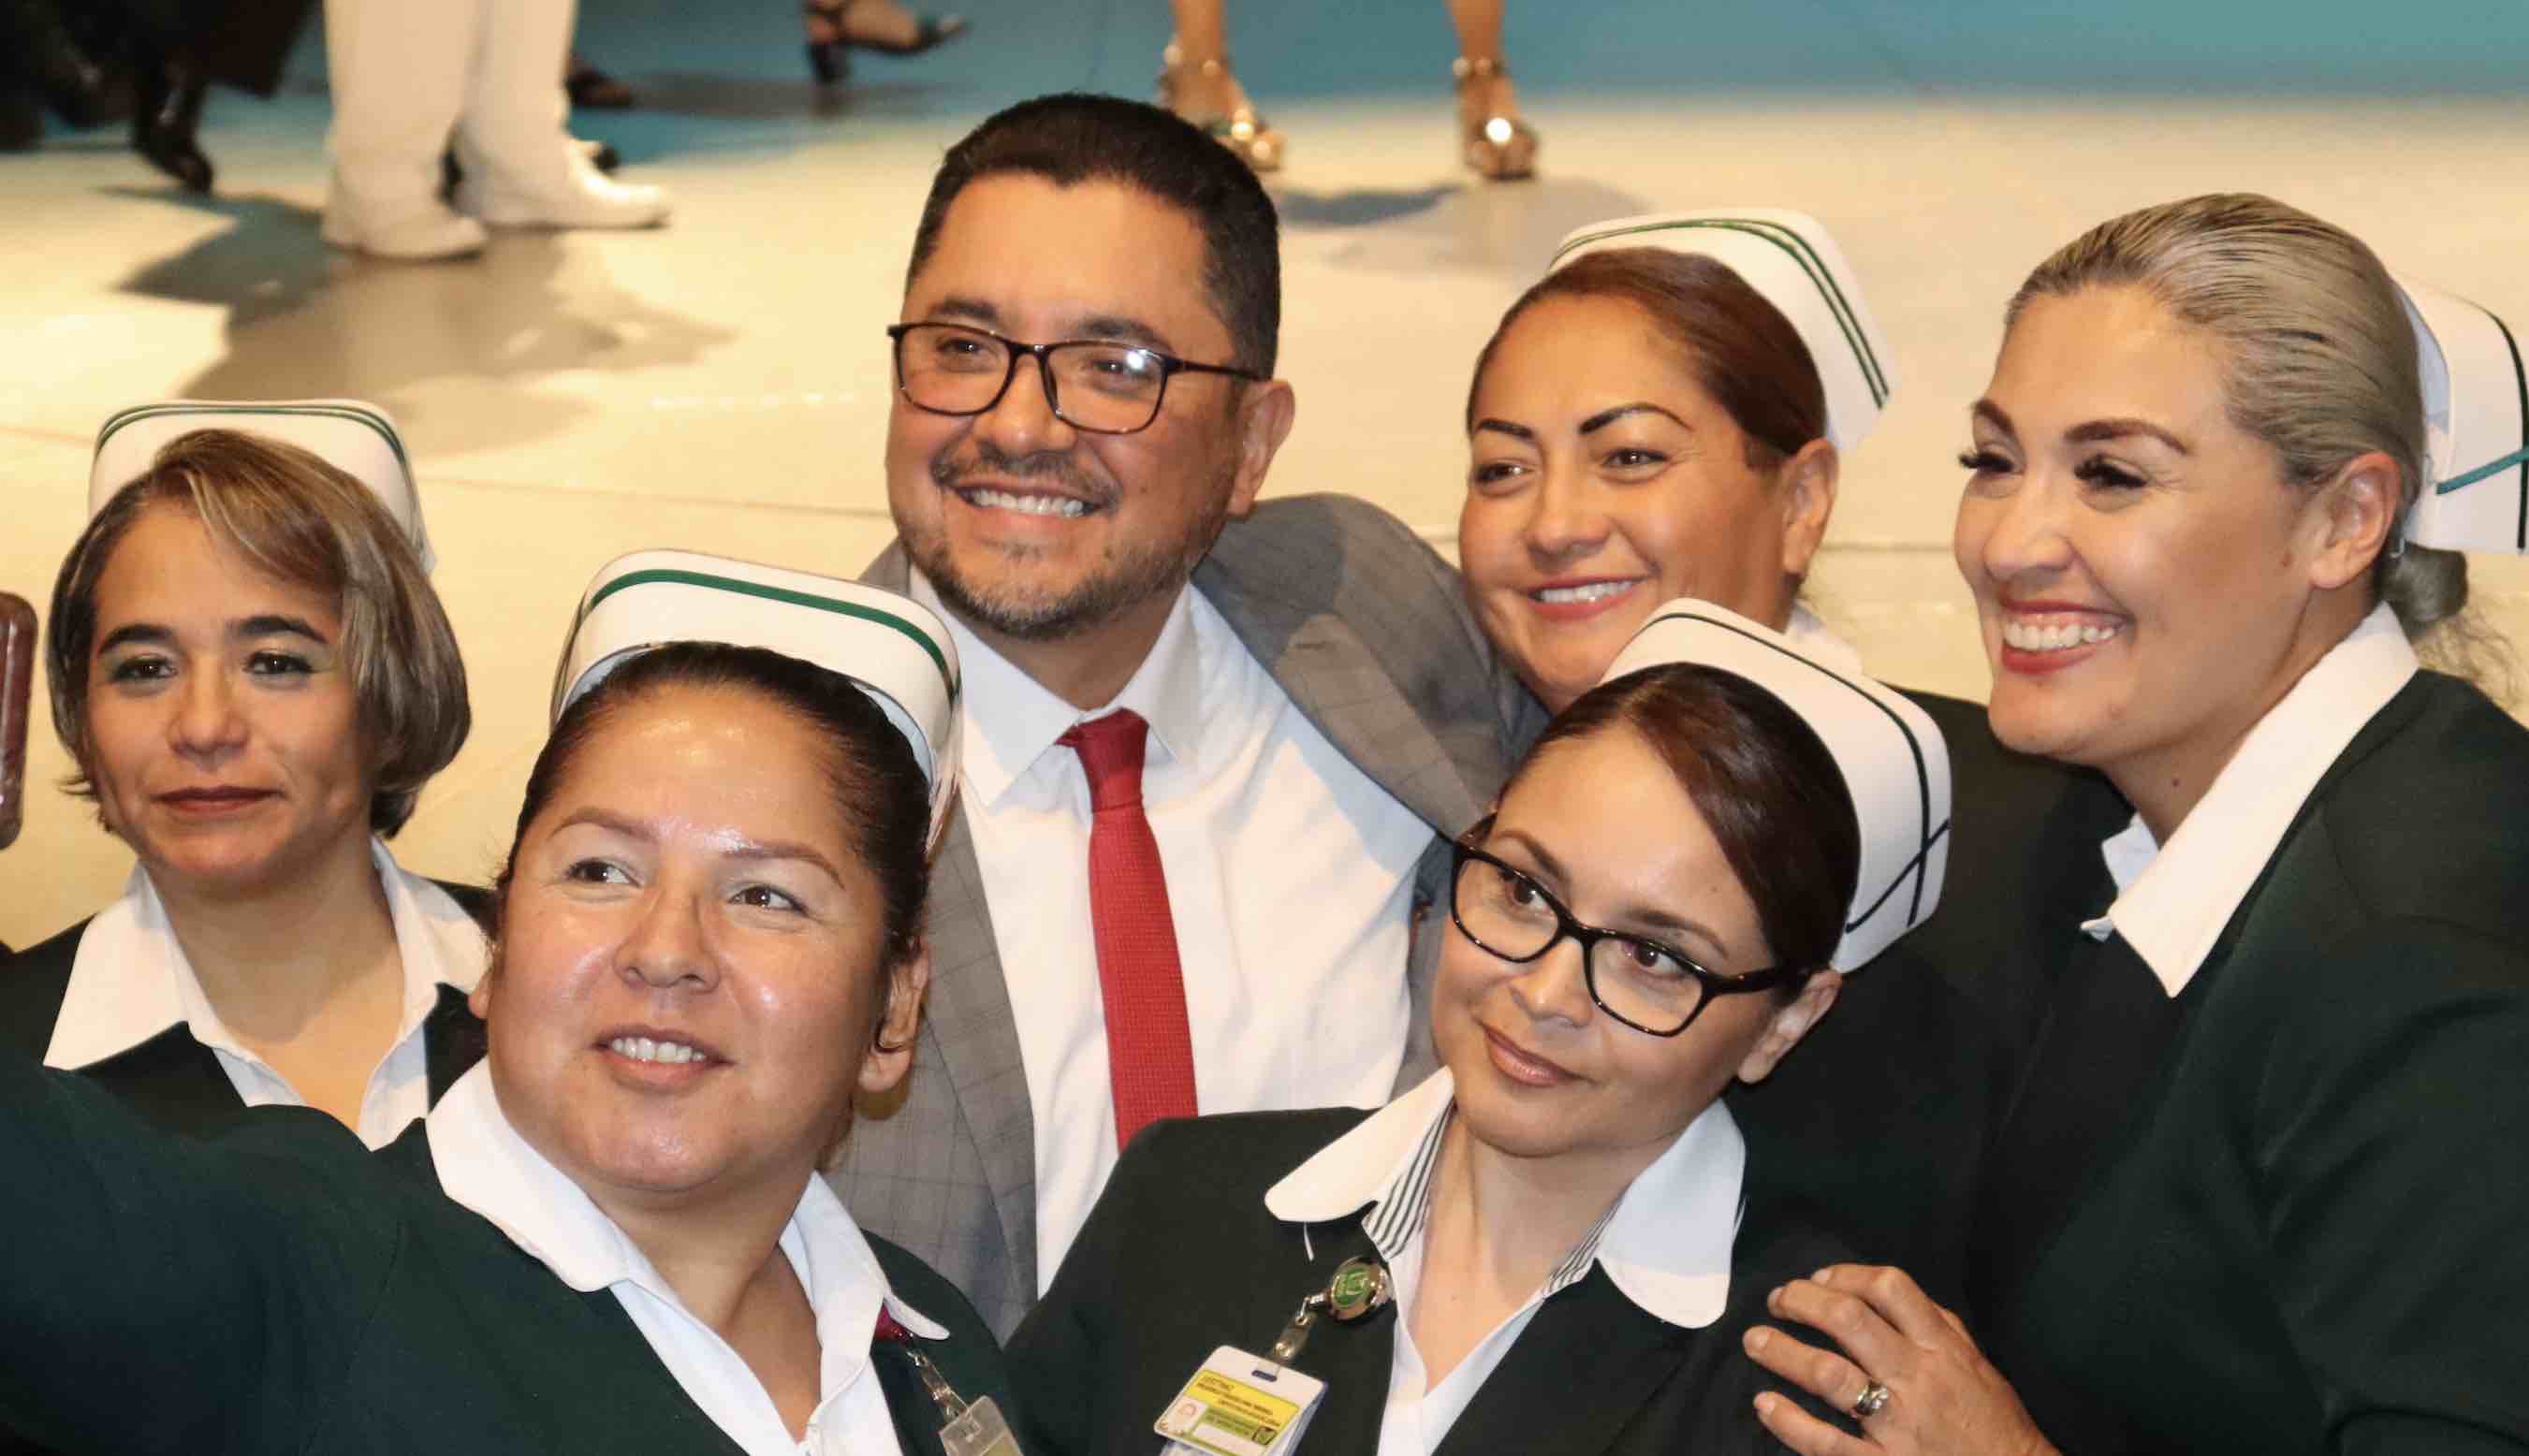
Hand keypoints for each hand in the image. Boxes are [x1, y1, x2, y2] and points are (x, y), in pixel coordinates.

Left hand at [1740, 1264, 2056, 1455]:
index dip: (1844, 1275)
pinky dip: (1789, 1421)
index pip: (1890, 1289)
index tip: (1818, 1279)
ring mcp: (1897, 1424)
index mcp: (1942, 1349)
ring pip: (1828, 1375)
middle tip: (1777, 1301)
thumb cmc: (1995, 1424)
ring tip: (1756, 1341)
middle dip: (1802, 1303)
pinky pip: (1826, 1442)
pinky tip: (1765, 1404)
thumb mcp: (1977, 1365)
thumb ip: (1939, 1328)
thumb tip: (1892, 1294)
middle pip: (1848, 1321)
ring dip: (1783, 1353)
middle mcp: (1917, 1379)